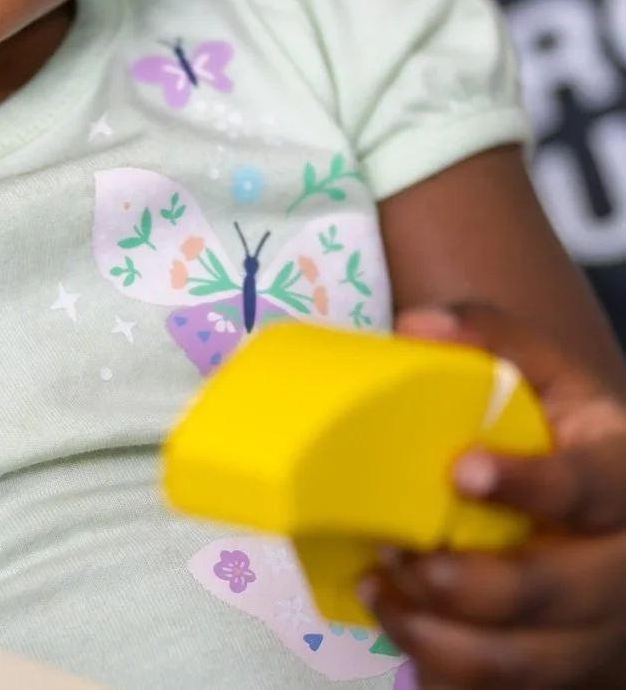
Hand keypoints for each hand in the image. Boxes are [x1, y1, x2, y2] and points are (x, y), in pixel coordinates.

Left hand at [364, 304, 625, 687]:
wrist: (607, 501)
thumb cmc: (562, 433)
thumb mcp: (546, 374)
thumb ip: (490, 337)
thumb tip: (416, 327)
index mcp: (624, 478)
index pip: (591, 488)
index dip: (532, 485)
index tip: (461, 472)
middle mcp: (625, 565)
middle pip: (559, 594)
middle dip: (471, 586)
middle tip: (395, 550)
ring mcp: (605, 630)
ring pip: (534, 661)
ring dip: (445, 640)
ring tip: (381, 590)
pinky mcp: (575, 667)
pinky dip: (455, 681)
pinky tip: (409, 651)